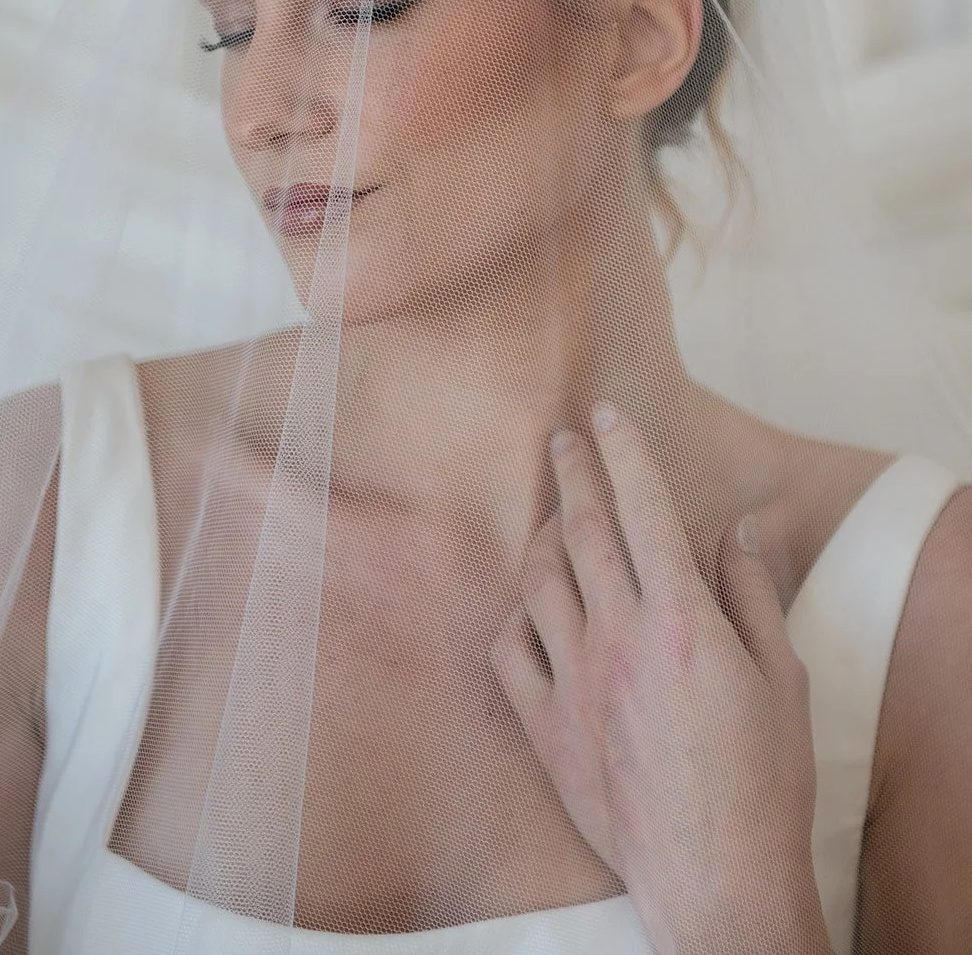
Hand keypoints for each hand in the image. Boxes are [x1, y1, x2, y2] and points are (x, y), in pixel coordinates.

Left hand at [490, 406, 829, 954]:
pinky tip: (529, 609)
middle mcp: (619, 639)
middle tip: (563, 440)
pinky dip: (514, 617)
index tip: (605, 413)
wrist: (716, 877)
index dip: (622, 452)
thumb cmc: (762, 782)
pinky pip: (508, 652)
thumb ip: (751, 595)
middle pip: (580, 531)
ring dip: (540, 538)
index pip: (642, 509)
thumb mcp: (781, 679)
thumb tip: (734, 532)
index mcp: (681, 620)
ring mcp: (573, 683)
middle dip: (571, 473)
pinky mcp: (546, 729)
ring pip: (537, 582)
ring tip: (551, 518)